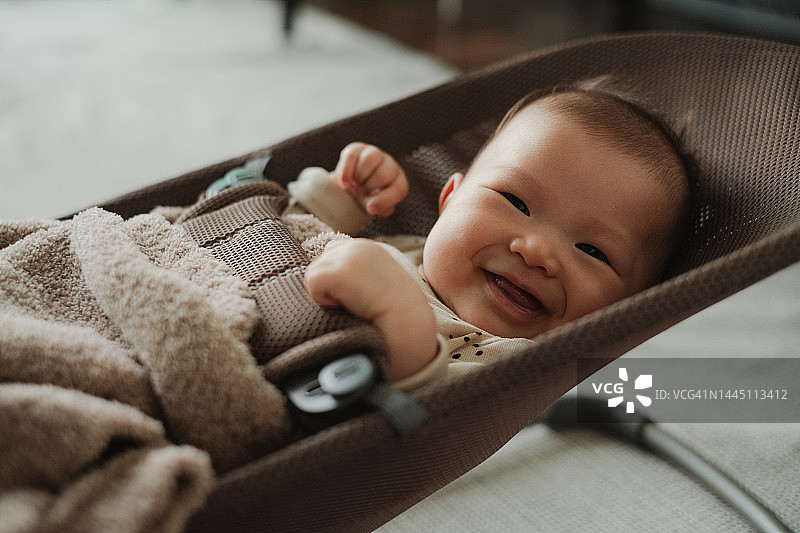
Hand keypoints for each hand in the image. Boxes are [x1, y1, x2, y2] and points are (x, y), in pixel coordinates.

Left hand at [304, 239, 436, 381]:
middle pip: (319, 263)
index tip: (357, 293)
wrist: (407, 319)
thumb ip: (358, 272)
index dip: (338, 277)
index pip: (332, 253)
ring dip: (328, 294)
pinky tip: (348, 305)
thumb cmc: (396, 309)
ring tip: (353, 303)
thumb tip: (333, 282)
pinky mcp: (337, 272)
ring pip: (313, 275)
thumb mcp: (379, 280)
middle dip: (331, 285)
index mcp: (366, 247)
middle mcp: (356, 246)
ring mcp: (346, 257)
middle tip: (356, 300)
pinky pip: (312, 285)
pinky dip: (324, 300)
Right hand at [332, 142, 408, 216]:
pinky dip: (346, 170)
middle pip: (383, 175)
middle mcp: (391, 166)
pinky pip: (352, 155)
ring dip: (359, 176)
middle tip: (361, 192)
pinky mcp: (358, 149)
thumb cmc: (367, 199)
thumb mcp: (376, 208)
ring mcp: (375, 154)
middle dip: (368, 187)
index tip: (369, 207)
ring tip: (354, 184)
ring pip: (370, 160)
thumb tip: (372, 205)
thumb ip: (380, 208)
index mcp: (399, 184)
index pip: (399, 190)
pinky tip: (345, 180)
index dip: (383, 201)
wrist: (353, 188)